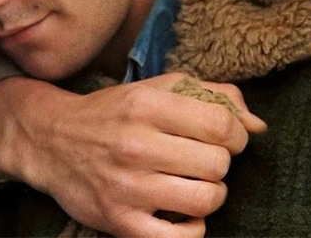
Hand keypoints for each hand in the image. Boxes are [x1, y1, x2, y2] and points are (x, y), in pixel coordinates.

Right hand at [0, 73, 265, 237]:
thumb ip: (213, 95)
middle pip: (218, 163)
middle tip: (206, 161)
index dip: (238, 135)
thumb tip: (258, 125)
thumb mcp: (159, 87)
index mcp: (148, 104)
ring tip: (198, 186)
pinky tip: (183, 213)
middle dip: (221, 163)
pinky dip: (193, 228)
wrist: (51, 140)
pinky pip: (182, 237)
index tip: (229, 139)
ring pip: (206, 199)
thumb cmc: (116, 112)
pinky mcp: (120, 221)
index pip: (222, 125)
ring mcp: (127, 186)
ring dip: (212, 195)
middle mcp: (137, 144)